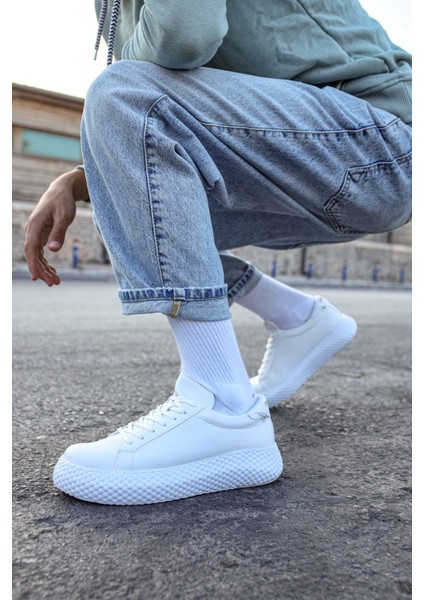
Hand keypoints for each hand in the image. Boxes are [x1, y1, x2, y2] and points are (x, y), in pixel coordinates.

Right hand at [24, 169, 87, 285]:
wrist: (62, 191)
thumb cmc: (63, 202)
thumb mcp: (64, 216)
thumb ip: (59, 233)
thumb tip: (53, 250)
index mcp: (35, 225)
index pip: (31, 248)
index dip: (33, 264)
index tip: (36, 277)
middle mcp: (32, 230)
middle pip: (33, 255)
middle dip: (42, 271)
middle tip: (53, 283)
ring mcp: (36, 234)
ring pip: (37, 256)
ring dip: (45, 269)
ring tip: (56, 282)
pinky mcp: (42, 235)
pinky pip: (42, 253)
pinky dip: (47, 263)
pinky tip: (54, 273)